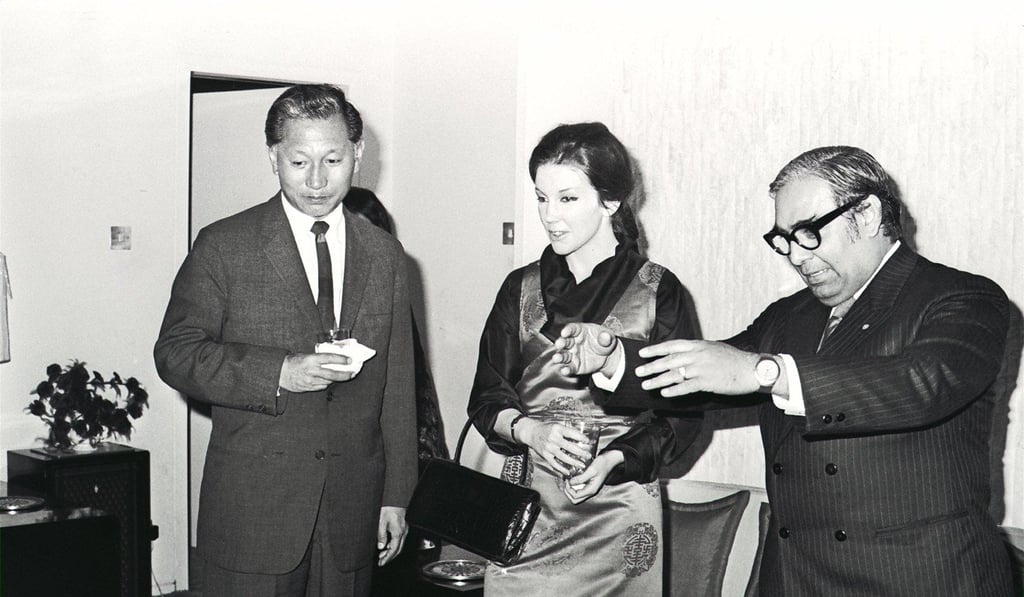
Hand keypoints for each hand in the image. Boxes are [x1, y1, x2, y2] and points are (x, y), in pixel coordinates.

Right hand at [278, 353, 353, 392]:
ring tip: (344, 376)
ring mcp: (310, 381)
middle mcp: (311, 371)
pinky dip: (326, 383)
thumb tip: (332, 357)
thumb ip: (318, 357)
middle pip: (332, 374)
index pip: (329, 358)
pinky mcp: (308, 388)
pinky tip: (329, 380)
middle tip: (353, 373)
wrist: (279, 373)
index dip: (341, 359)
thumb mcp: (305, 355)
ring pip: (328, 381)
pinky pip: (321, 387)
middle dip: (345, 374)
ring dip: (336, 379)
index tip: (350, 360)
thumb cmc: (292, 361)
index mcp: (310, 359)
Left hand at [377, 506, 407, 565]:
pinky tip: (388, 544)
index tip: (381, 563)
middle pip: (398, 550)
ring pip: (400, 545)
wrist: (395, 499)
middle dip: (390, 557)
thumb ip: (381, 536)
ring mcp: (404, 529)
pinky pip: (400, 539)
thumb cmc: (388, 508)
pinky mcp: (403, 526)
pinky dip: (394, 544)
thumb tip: (381, 546)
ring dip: (391, 551)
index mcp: (398, 532)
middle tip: (381, 561)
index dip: (387, 558)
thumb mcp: (381, 522)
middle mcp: (403, 532)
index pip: (393, 550)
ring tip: (382, 554)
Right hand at [517, 418, 595, 477]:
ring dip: (574, 462)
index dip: (581, 438)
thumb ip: (567, 431)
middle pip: (569, 447)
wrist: (531, 432)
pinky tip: (568, 471)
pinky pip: (554, 463)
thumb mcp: (557, 425)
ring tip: (582, 465)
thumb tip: (581, 437)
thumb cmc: (546, 428)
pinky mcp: (545, 455)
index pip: (572, 433)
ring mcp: (548, 447)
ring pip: (563, 457)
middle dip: (580, 452)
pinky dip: (561, 468)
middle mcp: (553, 438)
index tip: (588, 441)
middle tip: (588, 456)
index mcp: (557, 429)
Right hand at [552, 322, 621, 376]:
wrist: (607, 357)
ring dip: (559, 357)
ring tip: (557, 358)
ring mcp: (573, 354)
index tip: (565, 332)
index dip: (568, 330)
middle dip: (561, 343)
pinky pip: (569, 368)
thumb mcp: (608, 337)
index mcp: (580, 331)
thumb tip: (606, 336)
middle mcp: (573, 342)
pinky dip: (566, 370)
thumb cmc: (603, 342)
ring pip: (563, 355)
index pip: (572, 329)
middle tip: (559, 344)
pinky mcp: (575, 366)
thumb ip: (606, 336)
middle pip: (564, 342)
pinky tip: (565, 370)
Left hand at [563, 450, 622, 503]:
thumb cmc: (602, 464)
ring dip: (570, 490)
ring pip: (577, 496)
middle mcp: (590, 491)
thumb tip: (570, 483)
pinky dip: (574, 487)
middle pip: (575, 500)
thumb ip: (581, 478)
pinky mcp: (589, 485)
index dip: (568, 490)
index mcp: (591, 490)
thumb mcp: (591, 470)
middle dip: (568, 493)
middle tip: (566, 483)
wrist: (610, 460)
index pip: (575, 496)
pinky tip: (572, 479)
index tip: (567, 480)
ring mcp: (590, 489)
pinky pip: (579, 490)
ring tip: (567, 481)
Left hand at [635, 340, 759, 396]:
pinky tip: (664, 394)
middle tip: (638, 372)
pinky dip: (674, 390)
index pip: (671, 345)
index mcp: (698, 345)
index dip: (655, 349)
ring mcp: (702, 368)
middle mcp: (698, 355)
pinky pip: (686, 387)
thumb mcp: (713, 348)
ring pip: (675, 375)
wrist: (751, 369)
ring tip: (646, 385)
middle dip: (651, 367)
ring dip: (658, 380)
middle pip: (669, 360)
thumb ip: (697, 350)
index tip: (642, 353)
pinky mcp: (708, 382)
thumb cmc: (733, 359)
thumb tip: (682, 352)